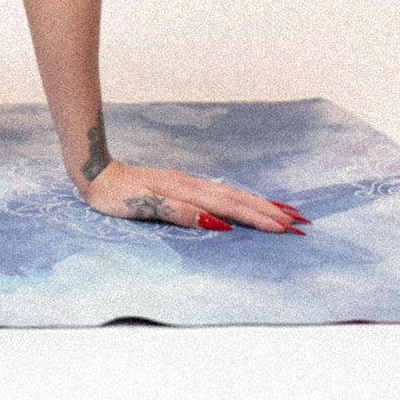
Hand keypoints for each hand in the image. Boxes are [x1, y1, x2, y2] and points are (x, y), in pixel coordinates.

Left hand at [79, 159, 307, 233]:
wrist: (95, 171)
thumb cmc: (114, 195)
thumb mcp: (143, 207)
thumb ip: (180, 214)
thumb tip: (218, 224)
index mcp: (188, 192)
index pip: (232, 209)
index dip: (260, 219)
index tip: (287, 229)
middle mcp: (193, 185)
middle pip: (240, 200)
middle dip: (272, 212)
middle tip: (303, 223)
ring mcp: (189, 183)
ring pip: (234, 194)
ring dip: (261, 204)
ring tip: (288, 212)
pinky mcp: (183, 185)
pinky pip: (222, 193)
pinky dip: (241, 199)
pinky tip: (248, 203)